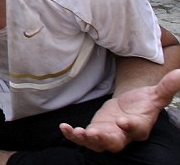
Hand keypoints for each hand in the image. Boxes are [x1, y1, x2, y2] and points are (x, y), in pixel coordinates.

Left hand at [59, 69, 179, 151]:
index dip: (130, 127)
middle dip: (104, 140)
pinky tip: (64, 128)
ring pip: (97, 144)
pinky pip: (82, 138)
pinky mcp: (94, 133)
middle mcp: (123, 135)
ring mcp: (107, 135)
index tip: (123, 121)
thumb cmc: (143, 103)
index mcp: (139, 127)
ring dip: (86, 139)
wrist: (130, 107)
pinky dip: (73, 136)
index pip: (136, 129)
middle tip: (94, 134)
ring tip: (77, 132)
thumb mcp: (155, 94)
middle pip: (115, 142)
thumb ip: (167, 87)